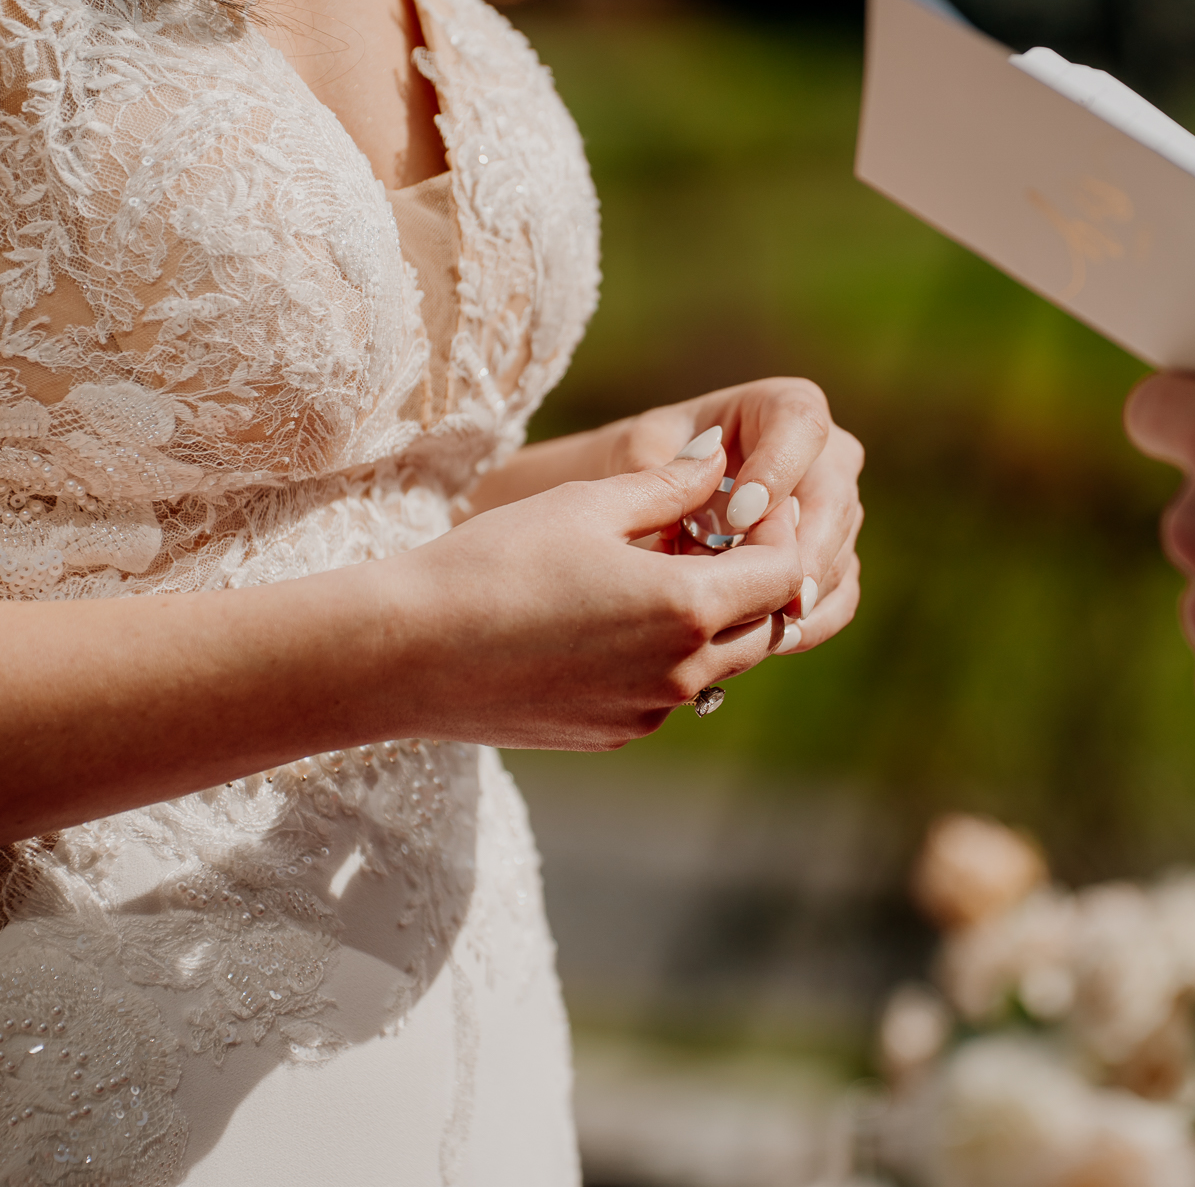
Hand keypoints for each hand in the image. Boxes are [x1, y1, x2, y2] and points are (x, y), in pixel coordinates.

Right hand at [390, 430, 804, 749]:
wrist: (409, 655)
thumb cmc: (493, 564)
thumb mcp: (586, 504)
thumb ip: (670, 485)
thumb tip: (721, 459)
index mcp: (686, 606)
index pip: (785, 572)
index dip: (778, 533)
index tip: (748, 504)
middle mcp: (683, 672)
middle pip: (766, 625)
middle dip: (756, 580)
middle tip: (716, 534)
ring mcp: (650, 712)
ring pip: (721, 665)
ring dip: (713, 620)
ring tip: (662, 572)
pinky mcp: (616, 736)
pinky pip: (669, 692)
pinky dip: (666, 657)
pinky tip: (612, 620)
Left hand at [607, 378, 864, 654]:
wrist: (647, 510)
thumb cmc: (644, 466)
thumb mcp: (640, 453)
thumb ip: (659, 468)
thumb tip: (692, 491)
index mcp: (783, 407)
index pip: (801, 426)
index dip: (779, 470)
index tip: (739, 518)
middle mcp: (826, 455)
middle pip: (834, 498)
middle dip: (803, 550)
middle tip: (770, 592)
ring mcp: (836, 511)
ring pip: (839, 552)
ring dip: (802, 591)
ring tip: (757, 623)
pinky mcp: (834, 561)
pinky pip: (840, 595)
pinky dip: (812, 622)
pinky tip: (775, 641)